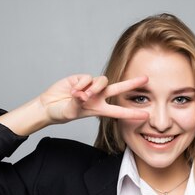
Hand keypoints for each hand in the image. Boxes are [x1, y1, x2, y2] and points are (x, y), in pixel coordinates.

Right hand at [0, 74, 148, 135]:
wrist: (49, 105)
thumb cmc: (61, 112)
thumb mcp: (71, 112)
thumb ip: (78, 103)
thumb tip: (84, 94)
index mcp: (98, 109)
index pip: (119, 111)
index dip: (132, 114)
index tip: (146, 116)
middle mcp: (97, 97)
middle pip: (118, 88)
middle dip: (132, 83)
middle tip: (146, 79)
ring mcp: (90, 86)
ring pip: (101, 81)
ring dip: (93, 88)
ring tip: (81, 96)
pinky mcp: (82, 78)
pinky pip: (87, 78)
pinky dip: (81, 84)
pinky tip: (73, 90)